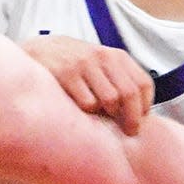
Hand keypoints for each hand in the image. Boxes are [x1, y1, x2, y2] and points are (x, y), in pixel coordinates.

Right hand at [23, 35, 153, 134]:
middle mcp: (103, 57)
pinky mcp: (67, 74)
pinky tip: (79, 110)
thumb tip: (138, 114)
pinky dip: (87, 112)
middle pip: (129, 93)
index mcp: (116, 57)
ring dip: (106, 114)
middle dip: (131, 118)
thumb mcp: (100, 67)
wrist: (39, 51)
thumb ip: (118, 82)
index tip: (139, 121)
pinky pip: (87, 103)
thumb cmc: (74, 67)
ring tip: (99, 118)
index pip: (143, 84)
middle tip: (128, 132)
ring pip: (110, 99)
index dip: (144, 107)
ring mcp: (85, 64)